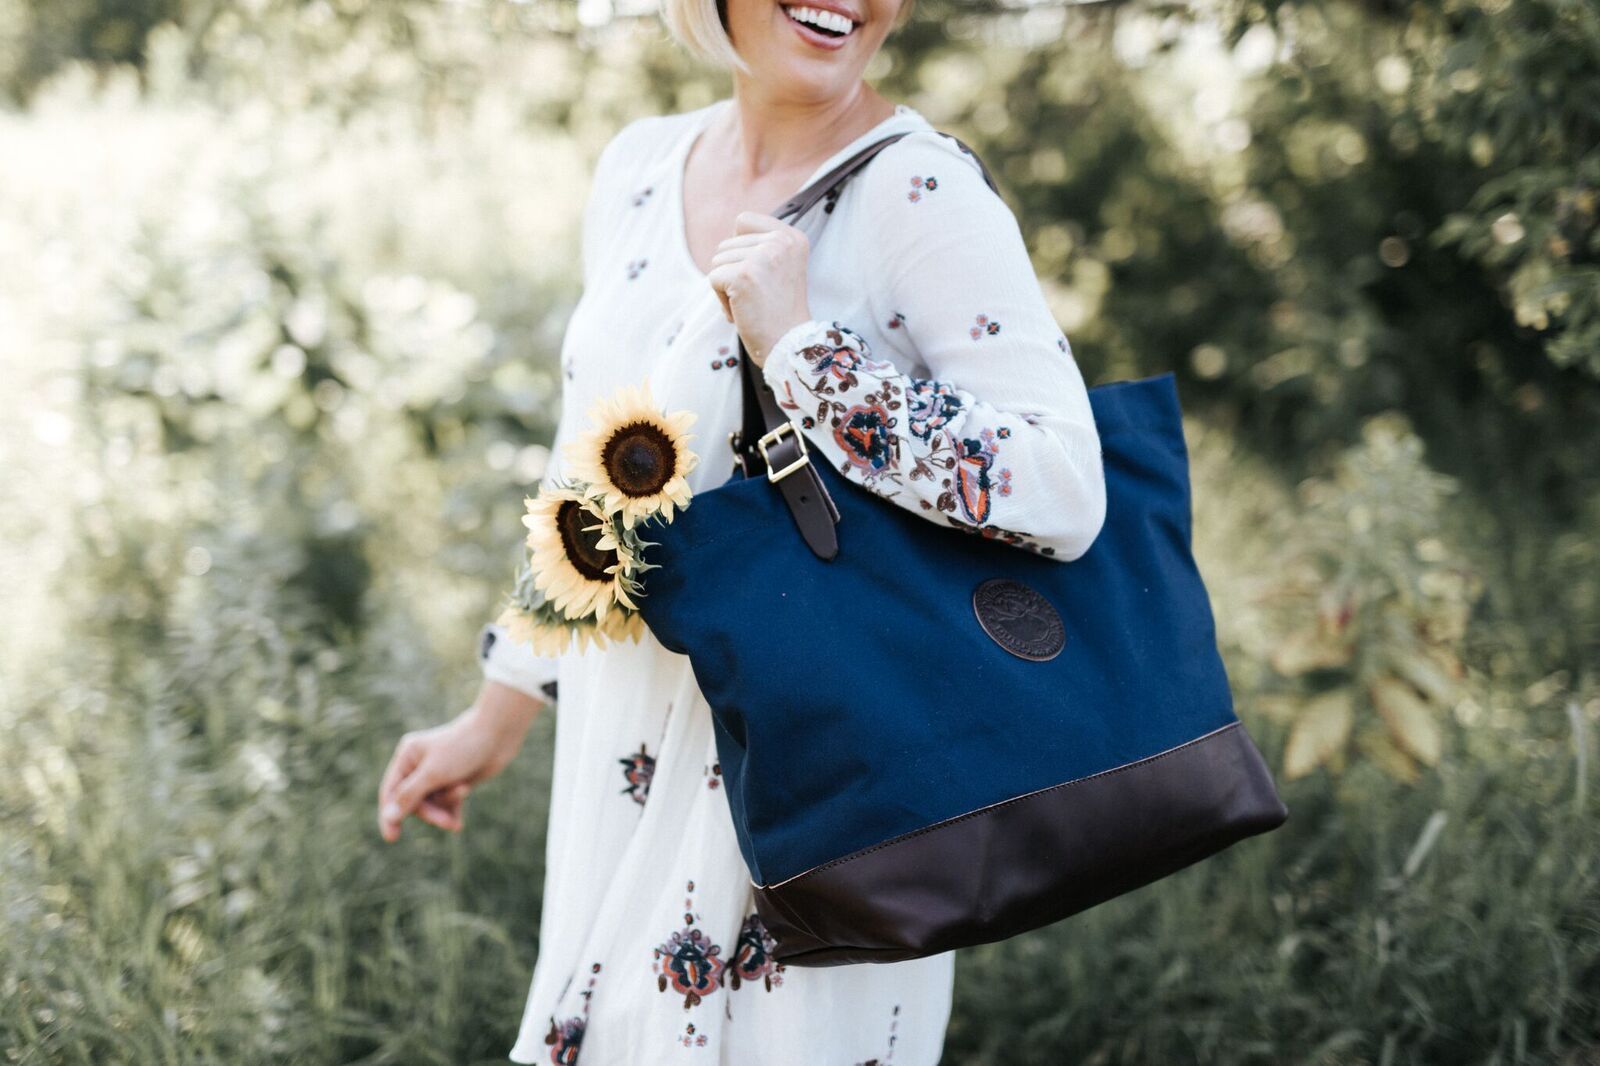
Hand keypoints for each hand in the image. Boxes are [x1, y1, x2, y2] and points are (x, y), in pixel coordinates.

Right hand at [376, 685, 541, 841]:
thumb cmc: (463, 749)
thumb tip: (389, 817)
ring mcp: (437, 773)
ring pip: (432, 804)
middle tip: (445, 822)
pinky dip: (452, 810)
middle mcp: (419, 764)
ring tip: (463, 791)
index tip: (392, 838)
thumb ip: (409, 796)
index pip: (390, 791)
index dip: (389, 815)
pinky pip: (446, 804)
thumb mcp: (433, 774)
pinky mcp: (454, 780)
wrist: (498, 735)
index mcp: (407, 756)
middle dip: (430, 811)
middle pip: (413, 801)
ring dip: (446, 804)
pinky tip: (458, 824)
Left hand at [707, 211, 812, 368]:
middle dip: (733, 272)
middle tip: (757, 296)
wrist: (790, 345)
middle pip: (727, 243)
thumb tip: (731, 235)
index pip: (744, 220)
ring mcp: (762, 256)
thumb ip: (762, 246)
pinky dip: (722, 300)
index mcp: (792, 237)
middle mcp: (780, 241)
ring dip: (727, 286)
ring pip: (718, 261)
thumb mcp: (782, 267)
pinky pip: (713, 279)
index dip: (740, 248)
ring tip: (751, 304)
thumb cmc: (780, 312)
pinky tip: (742, 312)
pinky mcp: (743, 274)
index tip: (759, 275)